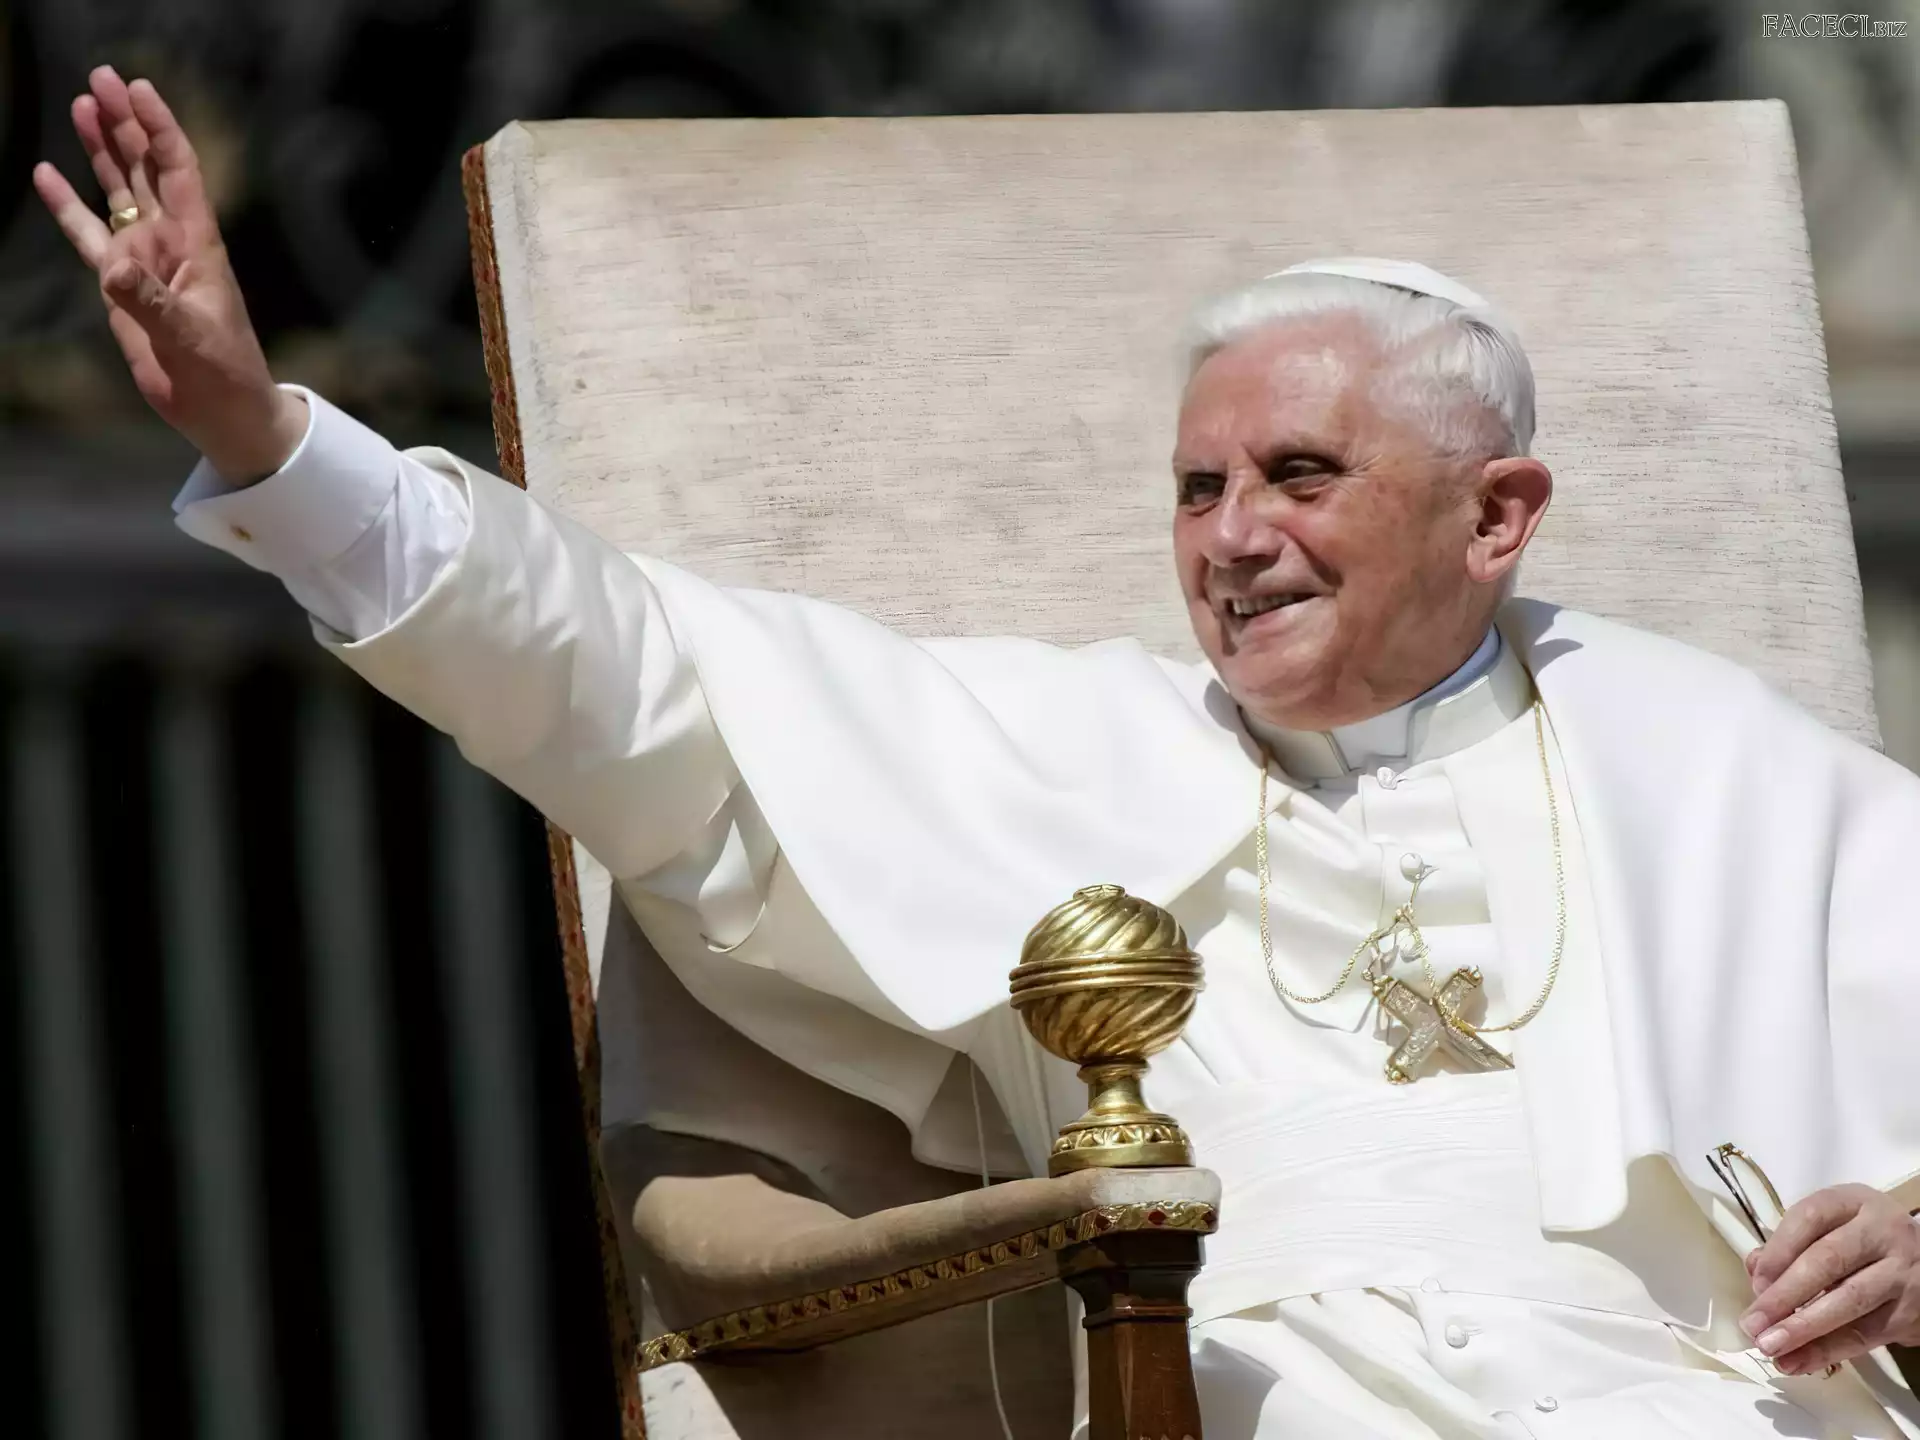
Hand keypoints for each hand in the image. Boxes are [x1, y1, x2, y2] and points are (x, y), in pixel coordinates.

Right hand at [33, 65, 306, 481]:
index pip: (178, 172)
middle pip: (144, 169)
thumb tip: (111, 269)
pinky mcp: (121, 286)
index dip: (160, 128)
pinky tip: (48, 175)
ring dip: (101, 151)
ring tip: (81, 105)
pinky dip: (69, 208)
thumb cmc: (223, 373)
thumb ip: (150, 302)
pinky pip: (90, 237)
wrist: (221, 411)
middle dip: (125, 124)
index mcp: (198, 245)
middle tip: (101, 79)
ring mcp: (144, 261)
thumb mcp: (191, 338)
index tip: (139, 89)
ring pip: (118, 193)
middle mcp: (171, 243)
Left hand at [1741, 1183, 1919, 1374]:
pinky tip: (1797, 1361)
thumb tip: (1755, 1271)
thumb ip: (1791, 1244)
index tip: (1755, 1282)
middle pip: (1827, 1261)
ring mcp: (1901, 1272)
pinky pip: (1866, 1334)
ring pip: (1848, 1301)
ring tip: (1769, 1346)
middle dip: (1784, 1296)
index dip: (1778, 1251)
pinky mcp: (1911, 1312)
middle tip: (1753, 1324)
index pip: (1809, 1218)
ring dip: (1803, 1328)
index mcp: (1853, 1202)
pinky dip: (1828, 1350)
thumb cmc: (1863, 1242)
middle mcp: (1882, 1231)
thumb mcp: (1832, 1227)